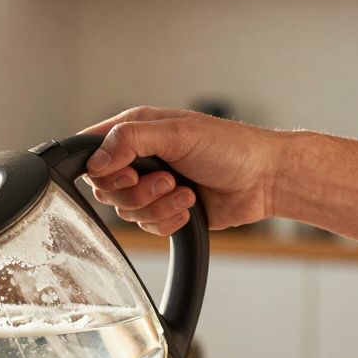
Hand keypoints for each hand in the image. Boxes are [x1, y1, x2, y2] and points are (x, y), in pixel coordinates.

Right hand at [81, 106, 286, 235]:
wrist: (264, 179)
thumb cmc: (230, 146)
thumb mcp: (178, 133)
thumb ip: (131, 140)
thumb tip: (96, 161)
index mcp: (137, 129)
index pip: (93, 150)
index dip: (102, 168)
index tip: (127, 173)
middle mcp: (140, 158)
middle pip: (106, 188)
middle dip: (137, 192)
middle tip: (167, 180)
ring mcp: (151, 186)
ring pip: (126, 212)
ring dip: (158, 206)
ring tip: (186, 192)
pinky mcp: (165, 210)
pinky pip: (147, 227)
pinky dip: (169, 221)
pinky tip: (190, 207)